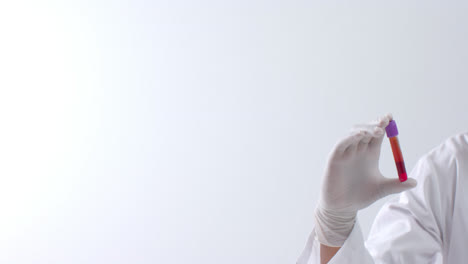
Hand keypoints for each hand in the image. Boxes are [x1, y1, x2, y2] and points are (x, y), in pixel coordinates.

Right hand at [314, 114, 416, 246]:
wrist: (343, 208)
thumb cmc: (360, 197)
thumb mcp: (382, 189)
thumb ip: (397, 184)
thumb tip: (415, 182)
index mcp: (370, 153)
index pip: (377, 134)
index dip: (383, 125)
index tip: (391, 118)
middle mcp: (357, 150)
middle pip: (366, 130)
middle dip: (375, 124)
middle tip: (386, 122)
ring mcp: (345, 153)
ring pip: (353, 133)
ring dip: (365, 129)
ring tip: (377, 131)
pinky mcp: (335, 158)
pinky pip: (341, 144)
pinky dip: (350, 137)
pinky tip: (360, 136)